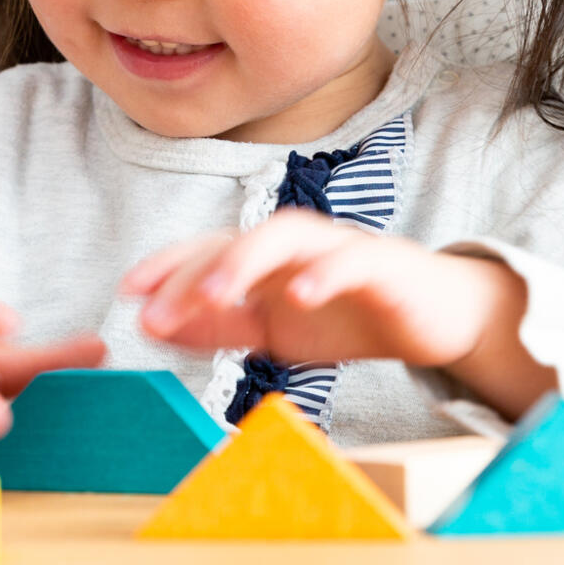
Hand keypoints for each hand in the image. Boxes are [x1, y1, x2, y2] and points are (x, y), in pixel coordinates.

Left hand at [120, 210, 519, 369]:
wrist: (435, 318)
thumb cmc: (352, 314)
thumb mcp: (276, 329)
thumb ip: (222, 325)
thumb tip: (158, 326)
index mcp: (271, 259)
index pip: (211, 249)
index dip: (169, 265)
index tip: (128, 291)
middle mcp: (299, 245)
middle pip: (240, 238)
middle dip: (194, 271)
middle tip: (156, 311)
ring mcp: (341, 249)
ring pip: (289, 235)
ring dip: (247, 260)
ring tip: (216, 293)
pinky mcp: (385, 265)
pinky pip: (353, 259)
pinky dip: (325, 273)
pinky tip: (303, 295)